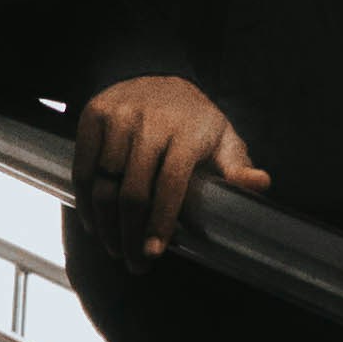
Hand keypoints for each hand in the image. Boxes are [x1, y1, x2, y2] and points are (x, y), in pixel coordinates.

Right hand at [72, 75, 269, 261]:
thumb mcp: (224, 141)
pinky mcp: (94, 114)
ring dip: (105, 224)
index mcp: (188, 130)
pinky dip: (84, 202)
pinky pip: (82, 167)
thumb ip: (239, 168)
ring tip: (114, 247)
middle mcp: (151, 120)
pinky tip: (93, 223)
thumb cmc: (195, 122)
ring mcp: (119, 115)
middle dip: (130, 234)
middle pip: (133, 191)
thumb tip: (260, 184)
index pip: (171, 184)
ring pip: (103, 183)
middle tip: (133, 262)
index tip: (153, 253)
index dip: (160, 222)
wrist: (159, 79)